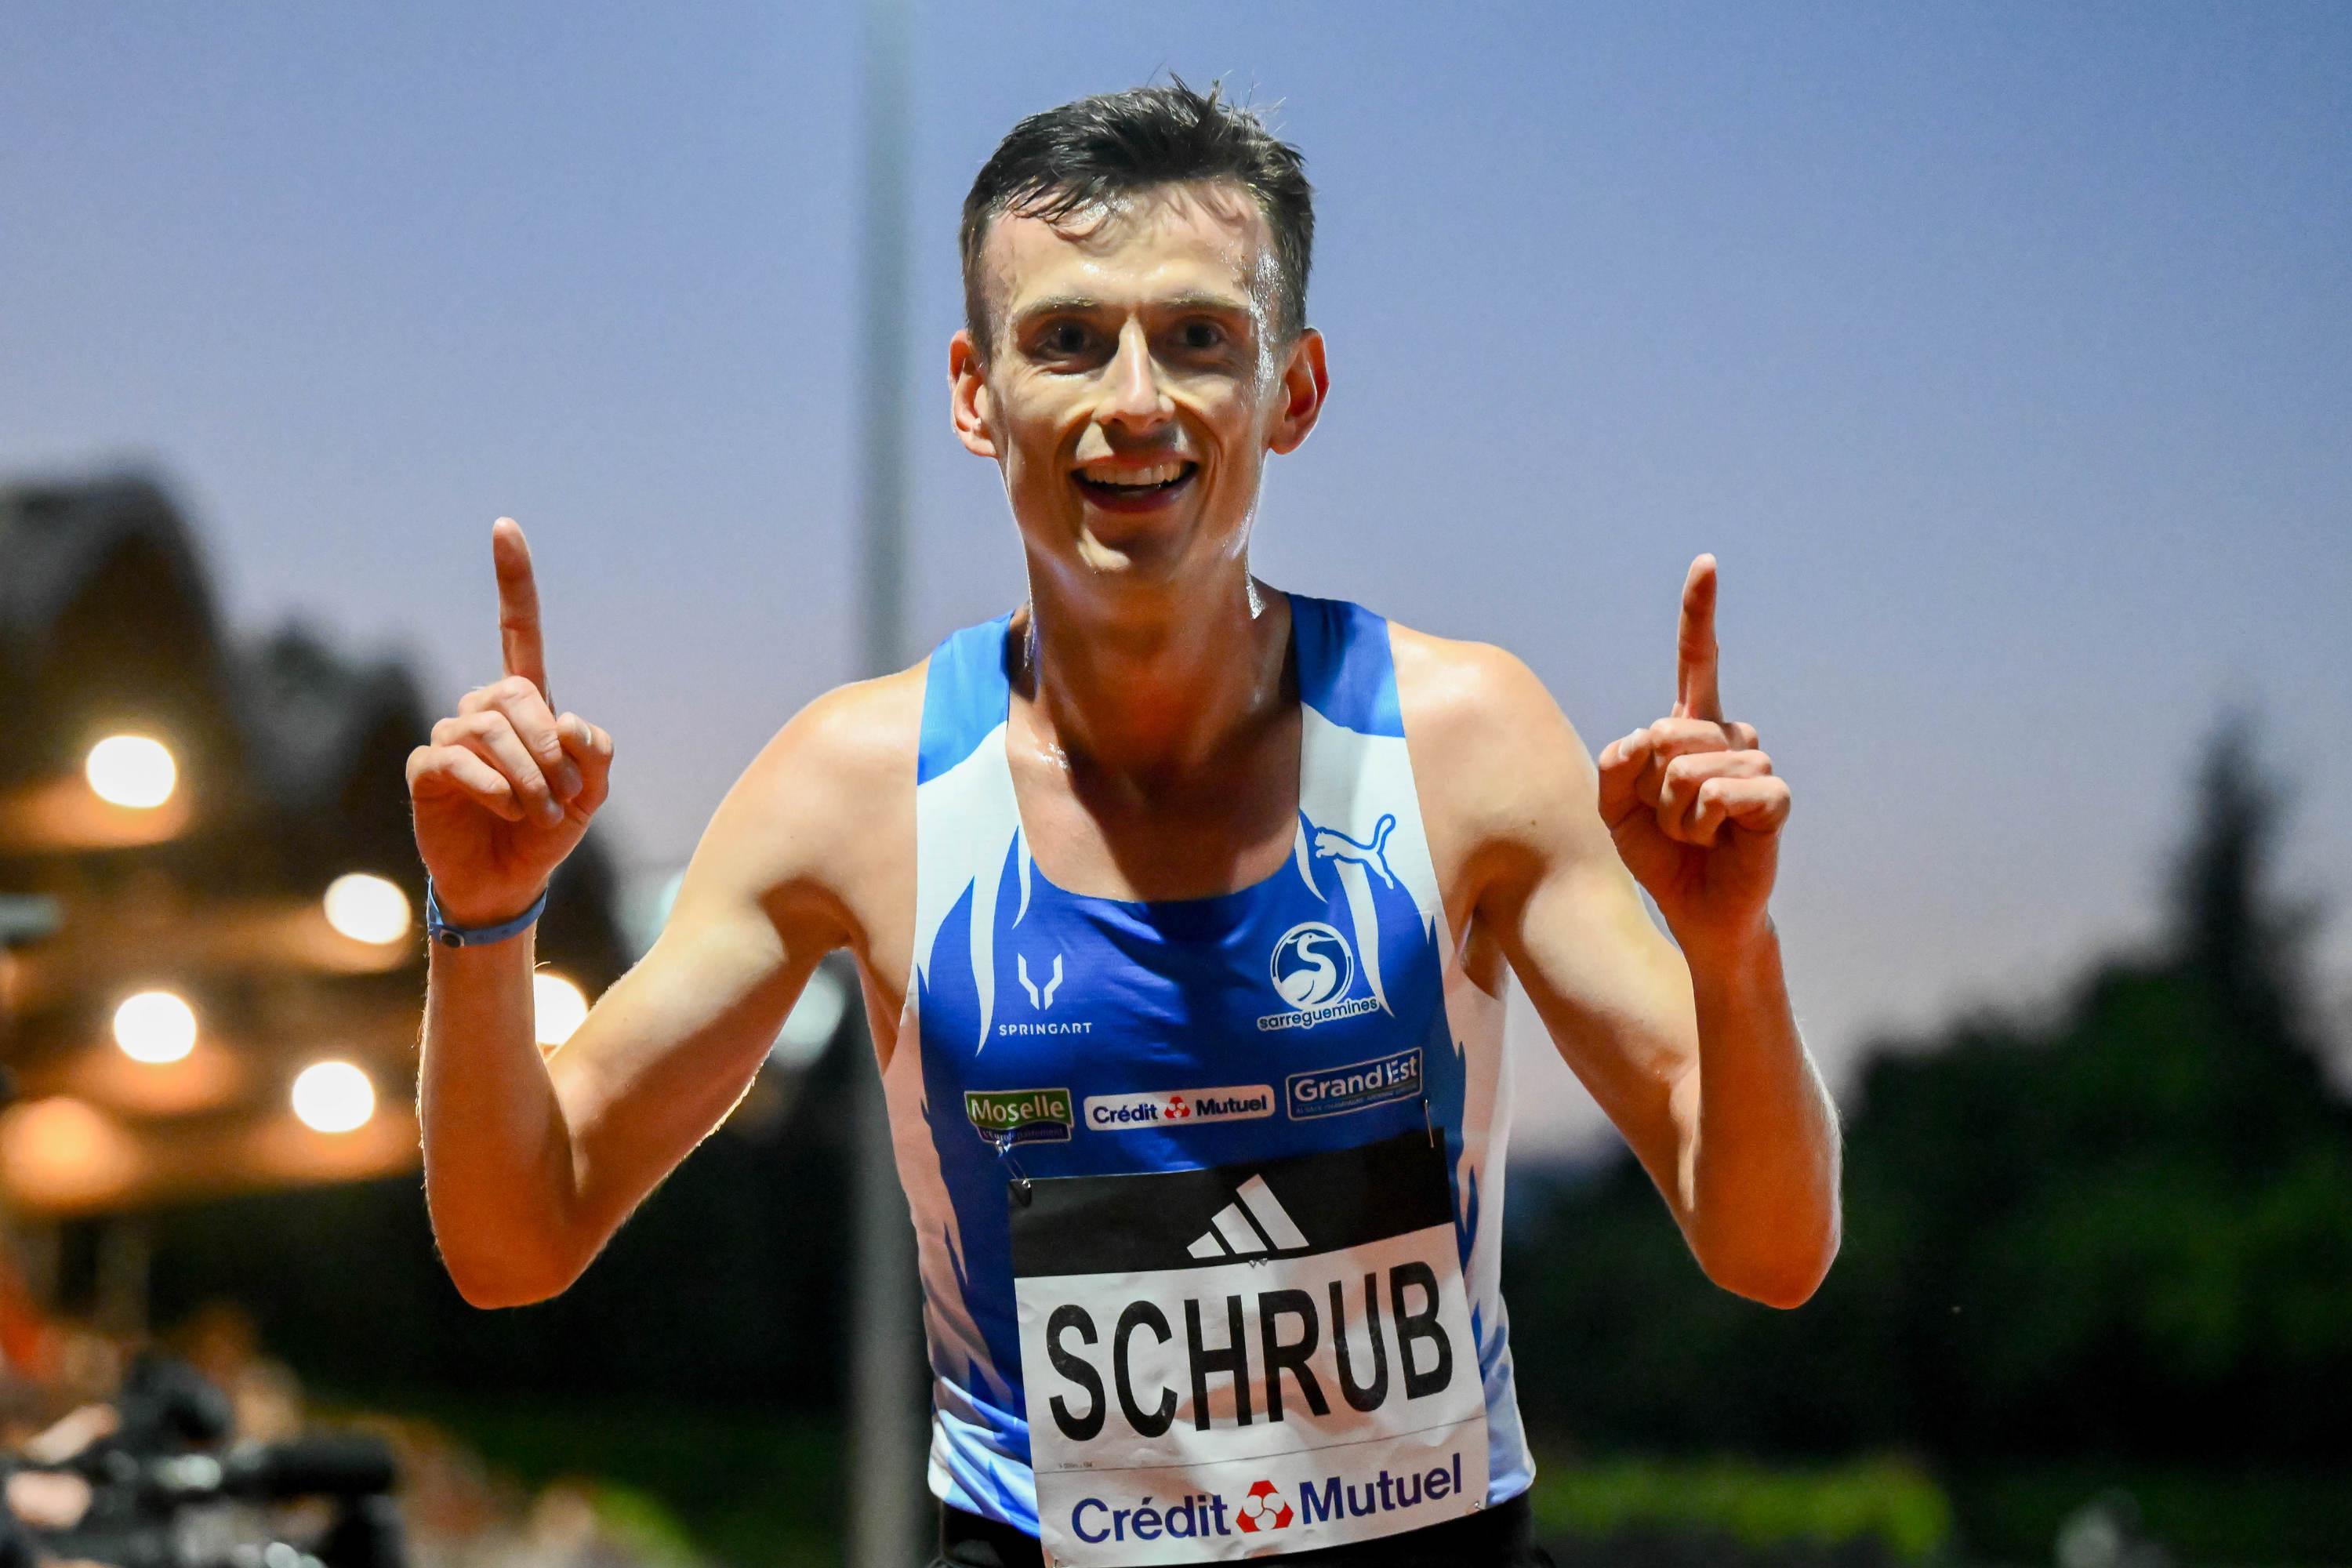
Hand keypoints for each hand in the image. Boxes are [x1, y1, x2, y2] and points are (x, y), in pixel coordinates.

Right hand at [406, 518, 614, 926]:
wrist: (509, 882)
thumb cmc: (548, 831)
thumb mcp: (592, 793)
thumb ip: (595, 753)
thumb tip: (564, 720)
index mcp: (526, 704)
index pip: (517, 631)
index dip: (513, 581)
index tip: (503, 527)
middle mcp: (482, 710)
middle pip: (517, 695)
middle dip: (550, 750)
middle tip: (565, 799)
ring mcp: (450, 736)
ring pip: (490, 729)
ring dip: (530, 778)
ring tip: (540, 814)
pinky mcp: (427, 769)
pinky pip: (460, 761)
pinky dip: (496, 789)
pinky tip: (506, 811)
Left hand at [1595, 554, 1789, 957]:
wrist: (1696, 909)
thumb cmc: (1660, 855)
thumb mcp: (1616, 809)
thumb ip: (1616, 766)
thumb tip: (1646, 736)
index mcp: (1691, 728)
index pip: (1696, 661)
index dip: (1700, 614)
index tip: (1706, 564)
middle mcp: (1729, 735)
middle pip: (1664, 733)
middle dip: (1649, 788)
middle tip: (1671, 821)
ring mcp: (1756, 762)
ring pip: (1685, 770)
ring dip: (1674, 816)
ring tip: (1695, 836)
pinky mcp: (1773, 796)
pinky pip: (1717, 793)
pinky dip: (1702, 825)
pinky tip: (1718, 841)